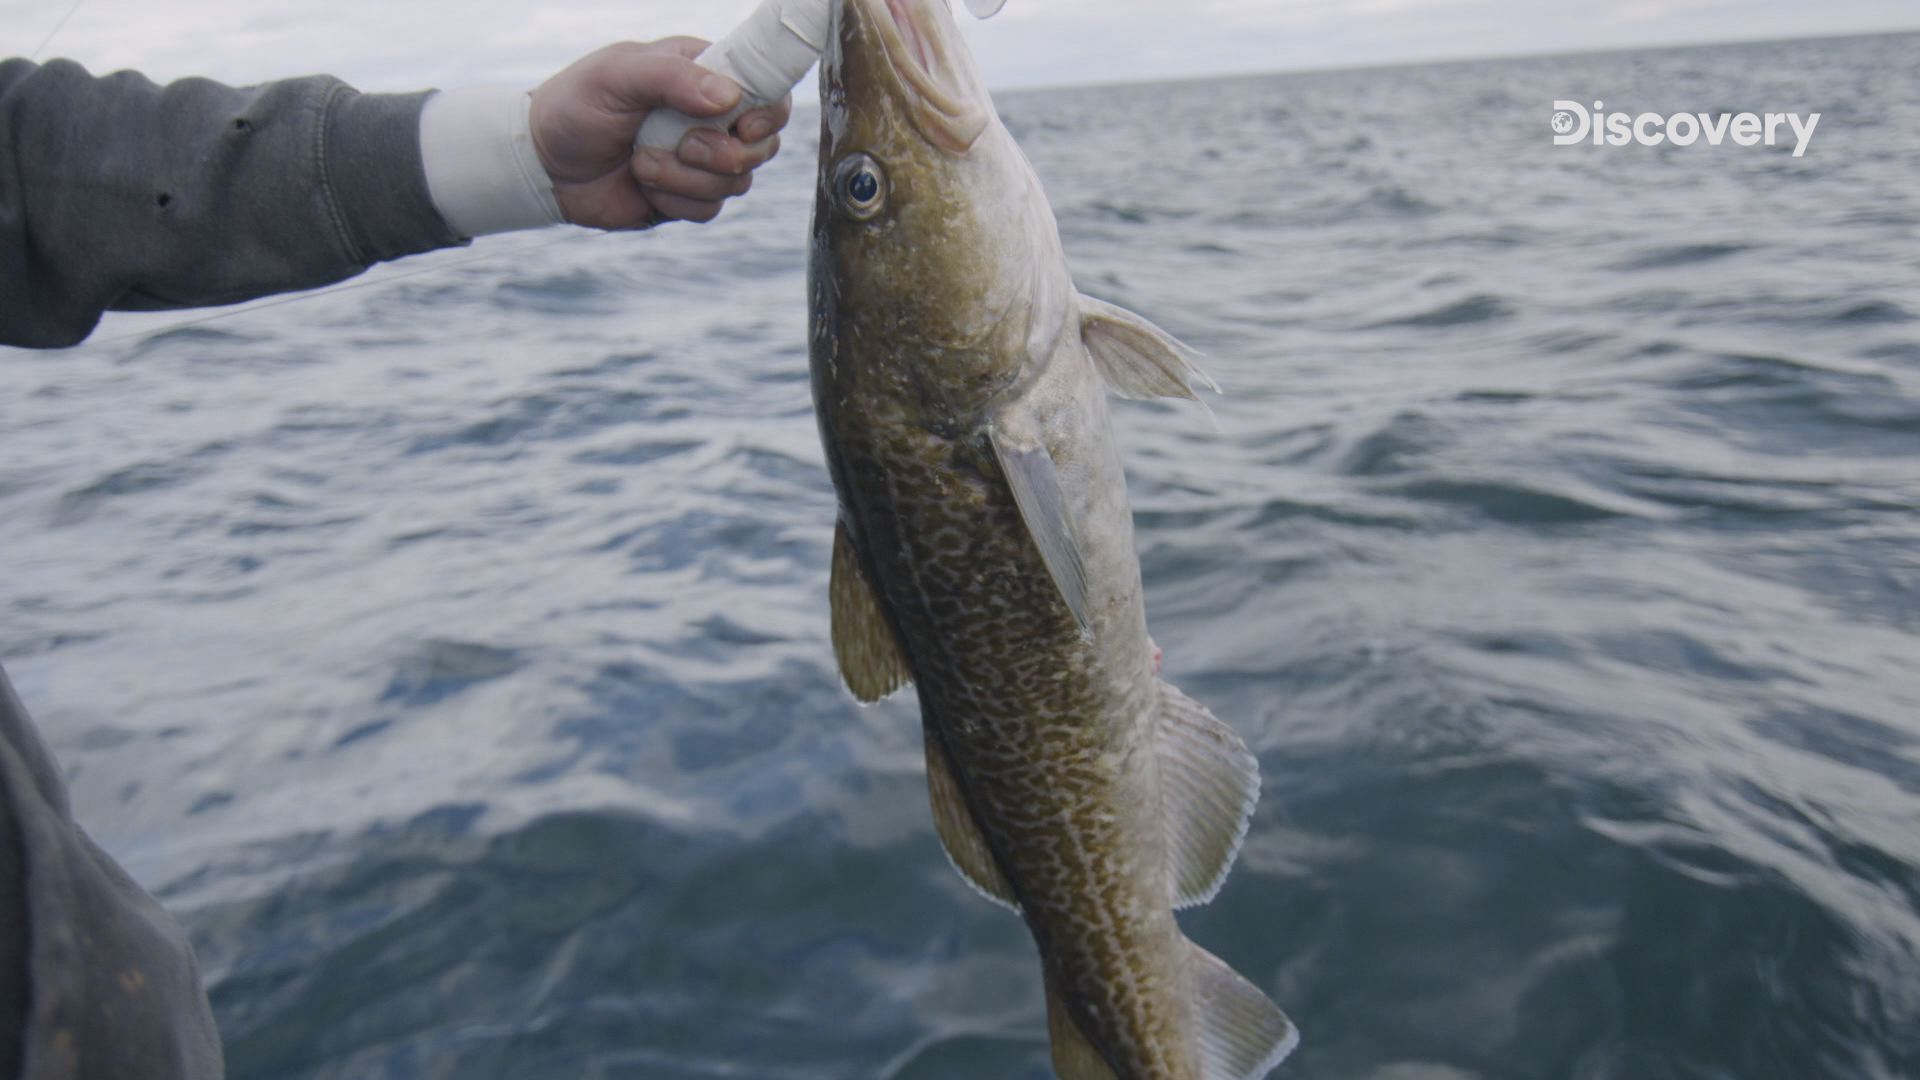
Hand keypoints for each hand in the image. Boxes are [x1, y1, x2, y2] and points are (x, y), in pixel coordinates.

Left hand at [529, 38, 792, 228]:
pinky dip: (675, 201)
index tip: (742, 126)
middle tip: (682, 145)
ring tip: (641, 162)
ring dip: (686, 178)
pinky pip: (710, 208)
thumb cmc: (575, 106)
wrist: (543, 166)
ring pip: (737, 181)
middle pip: (762, 144)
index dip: (768, 113)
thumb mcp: (617, 76)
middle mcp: (711, 116)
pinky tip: (643, 184)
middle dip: (722, 153)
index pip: (767, 90)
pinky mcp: (688, 196)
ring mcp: (702, 159)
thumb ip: (672, 78)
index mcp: (703, 74)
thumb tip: (729, 97)